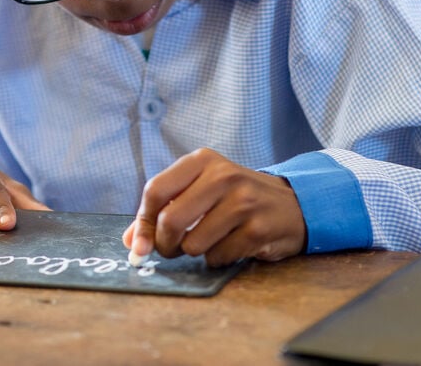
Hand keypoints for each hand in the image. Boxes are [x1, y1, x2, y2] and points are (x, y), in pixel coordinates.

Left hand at [121, 148, 306, 266]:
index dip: (142, 223)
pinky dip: (217, 259)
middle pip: (170, 220)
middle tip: (173, 249)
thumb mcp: (200, 191)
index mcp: (202, 161)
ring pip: (193, 243)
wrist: (290, 205)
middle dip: (165, 245)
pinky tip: (230, 245)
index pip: (155, 191)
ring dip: (195, 253)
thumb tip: (130, 242)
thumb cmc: (234, 199)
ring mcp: (243, 201)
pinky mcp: (258, 228)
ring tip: (209, 241)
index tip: (139, 245)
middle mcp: (222, 175)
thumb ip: (163, 211)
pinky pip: (218, 256)